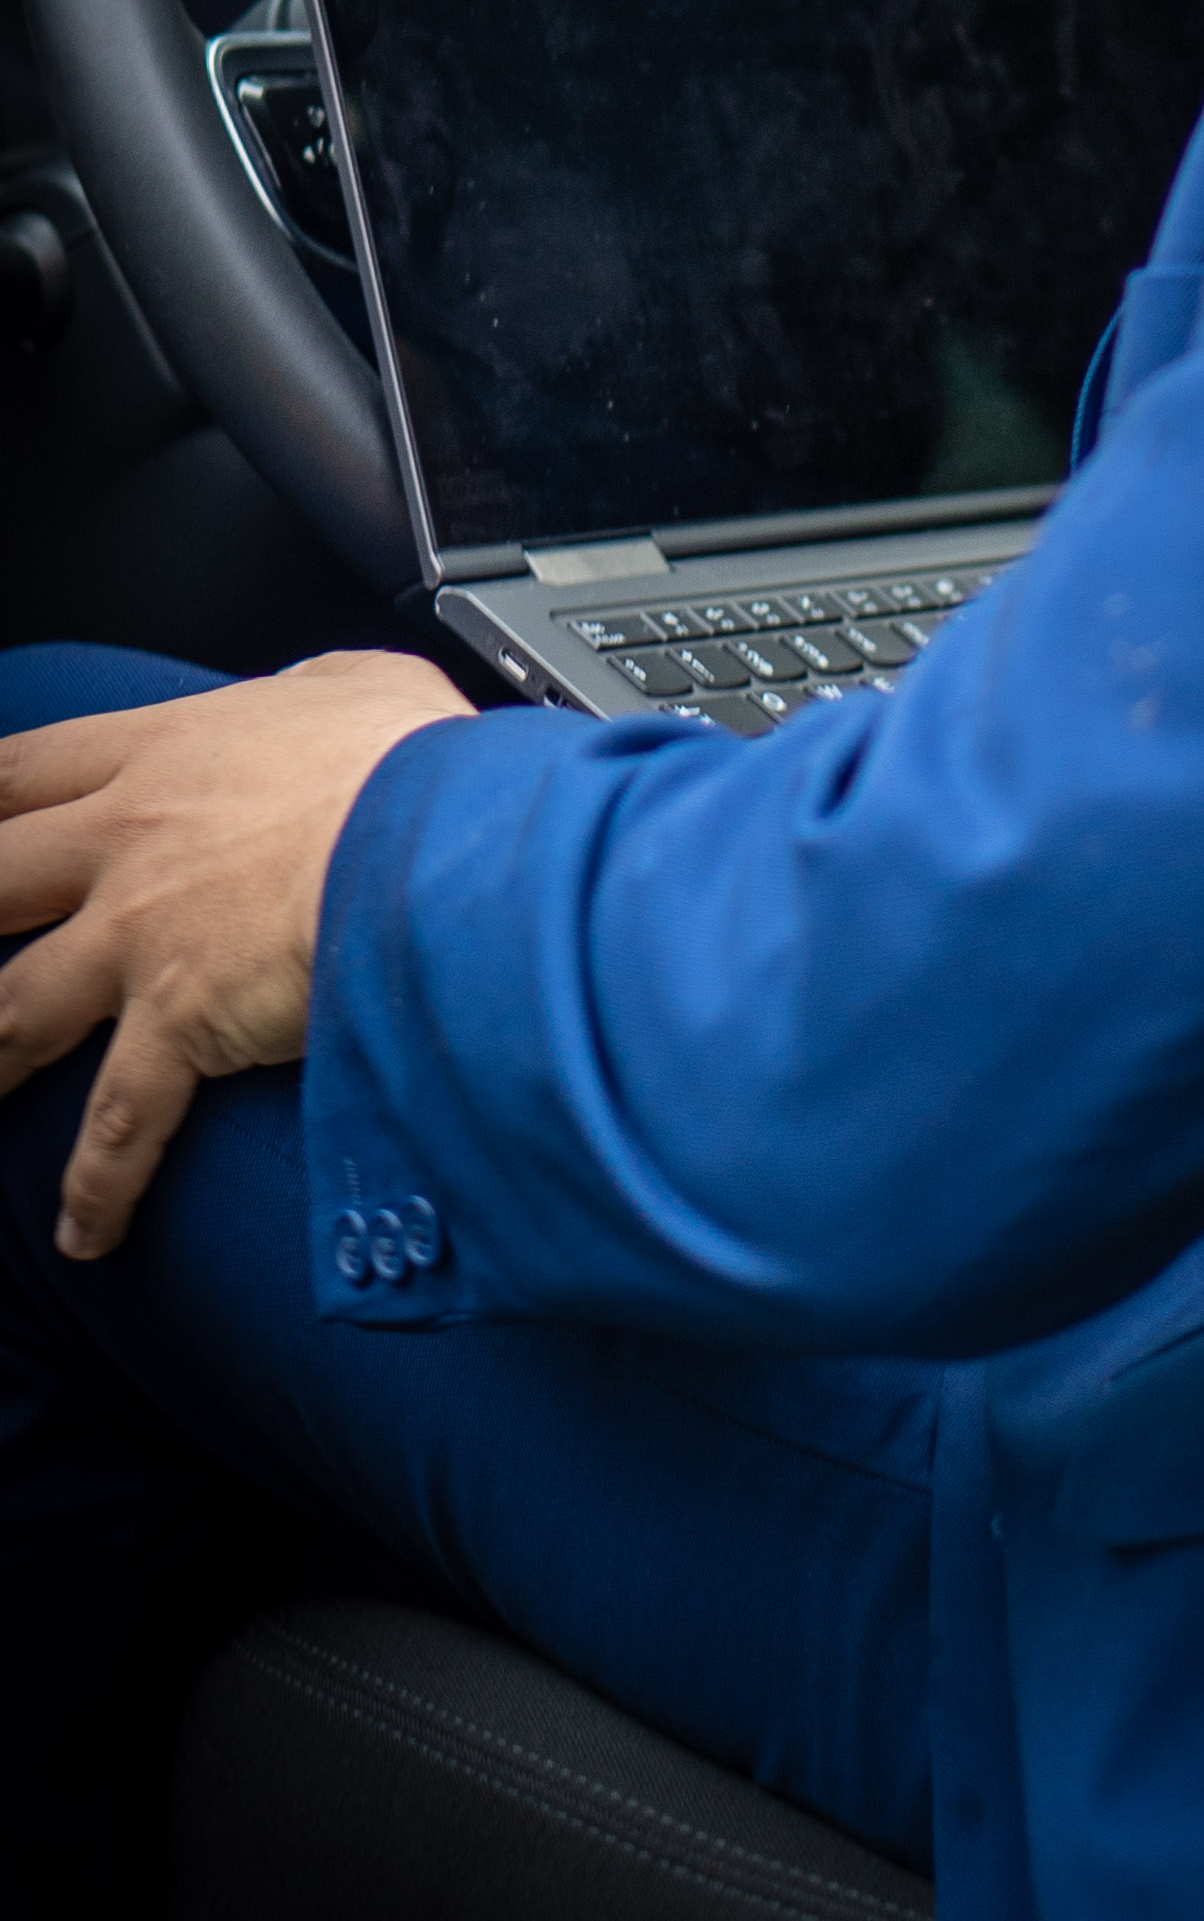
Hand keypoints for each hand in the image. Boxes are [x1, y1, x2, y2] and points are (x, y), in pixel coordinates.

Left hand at [0, 649, 470, 1258]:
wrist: (444, 842)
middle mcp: (129, 842)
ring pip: (14, 1011)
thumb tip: (312, 699)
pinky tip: (87, 1233)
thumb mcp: (362, 687)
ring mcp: (141, 937)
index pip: (22, 769)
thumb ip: (310, 691)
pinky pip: (119, 1125)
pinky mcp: (180, 1026)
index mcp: (166, 751)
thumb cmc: (417, 763)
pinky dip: (97, 1187)